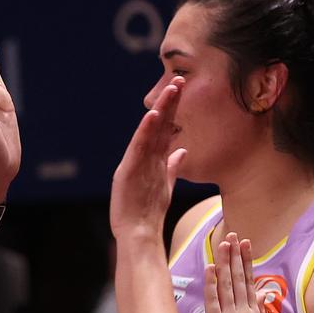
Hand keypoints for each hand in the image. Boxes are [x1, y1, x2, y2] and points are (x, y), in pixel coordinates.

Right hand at [110, 77, 185, 245]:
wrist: (137, 233)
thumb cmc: (148, 212)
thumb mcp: (164, 185)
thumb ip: (172, 167)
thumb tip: (182, 150)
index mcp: (153, 160)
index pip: (165, 128)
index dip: (174, 109)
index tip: (184, 89)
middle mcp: (143, 158)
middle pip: (158, 125)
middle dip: (168, 102)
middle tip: (178, 79)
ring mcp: (135, 163)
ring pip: (149, 131)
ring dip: (160, 110)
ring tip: (169, 90)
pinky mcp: (128, 172)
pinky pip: (139, 149)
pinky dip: (145, 132)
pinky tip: (152, 116)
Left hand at [205, 236, 264, 312]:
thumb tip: (260, 294)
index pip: (250, 282)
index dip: (248, 262)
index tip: (246, 245)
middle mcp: (243, 312)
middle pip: (240, 279)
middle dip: (237, 256)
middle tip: (235, 236)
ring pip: (228, 285)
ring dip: (226, 263)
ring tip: (225, 244)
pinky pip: (213, 299)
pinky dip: (212, 282)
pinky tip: (211, 267)